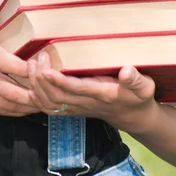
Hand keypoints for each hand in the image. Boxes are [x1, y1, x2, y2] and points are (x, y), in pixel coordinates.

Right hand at [0, 0, 39, 116]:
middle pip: (9, 89)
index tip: (42, 65)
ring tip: (46, 98)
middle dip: (33, 93)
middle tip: (52, 87)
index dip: (27, 69)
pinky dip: (17, 110)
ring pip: (7, 104)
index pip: (6, 63)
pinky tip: (30, 105)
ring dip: (29, 105)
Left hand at [27, 52, 158, 132]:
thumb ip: (136, 79)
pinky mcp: (72, 109)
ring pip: (49, 103)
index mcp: (102, 95)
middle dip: (41, 79)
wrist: (134, 117)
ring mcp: (77, 108)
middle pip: (57, 97)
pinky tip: (30, 83)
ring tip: (31, 65)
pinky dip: (36, 98)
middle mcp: (86, 103)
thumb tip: (127, 71)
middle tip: (37, 59)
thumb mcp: (145, 87)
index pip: (77, 90)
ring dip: (36, 87)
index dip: (60, 81)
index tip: (47, 69)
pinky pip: (49, 108)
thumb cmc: (139, 97)